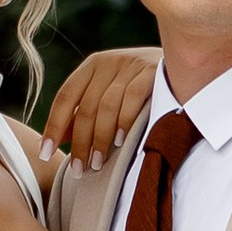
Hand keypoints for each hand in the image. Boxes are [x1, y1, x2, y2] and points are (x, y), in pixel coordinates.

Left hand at [43, 47, 160, 166]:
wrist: (185, 61)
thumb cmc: (141, 85)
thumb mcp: (110, 92)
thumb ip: (86, 111)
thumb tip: (59, 139)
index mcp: (93, 66)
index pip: (65, 97)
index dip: (53, 126)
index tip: (45, 152)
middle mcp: (109, 62)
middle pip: (85, 107)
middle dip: (79, 142)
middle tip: (78, 169)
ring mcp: (130, 65)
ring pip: (105, 107)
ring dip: (99, 139)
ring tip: (96, 163)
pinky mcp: (151, 72)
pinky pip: (131, 99)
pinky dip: (123, 122)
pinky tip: (120, 142)